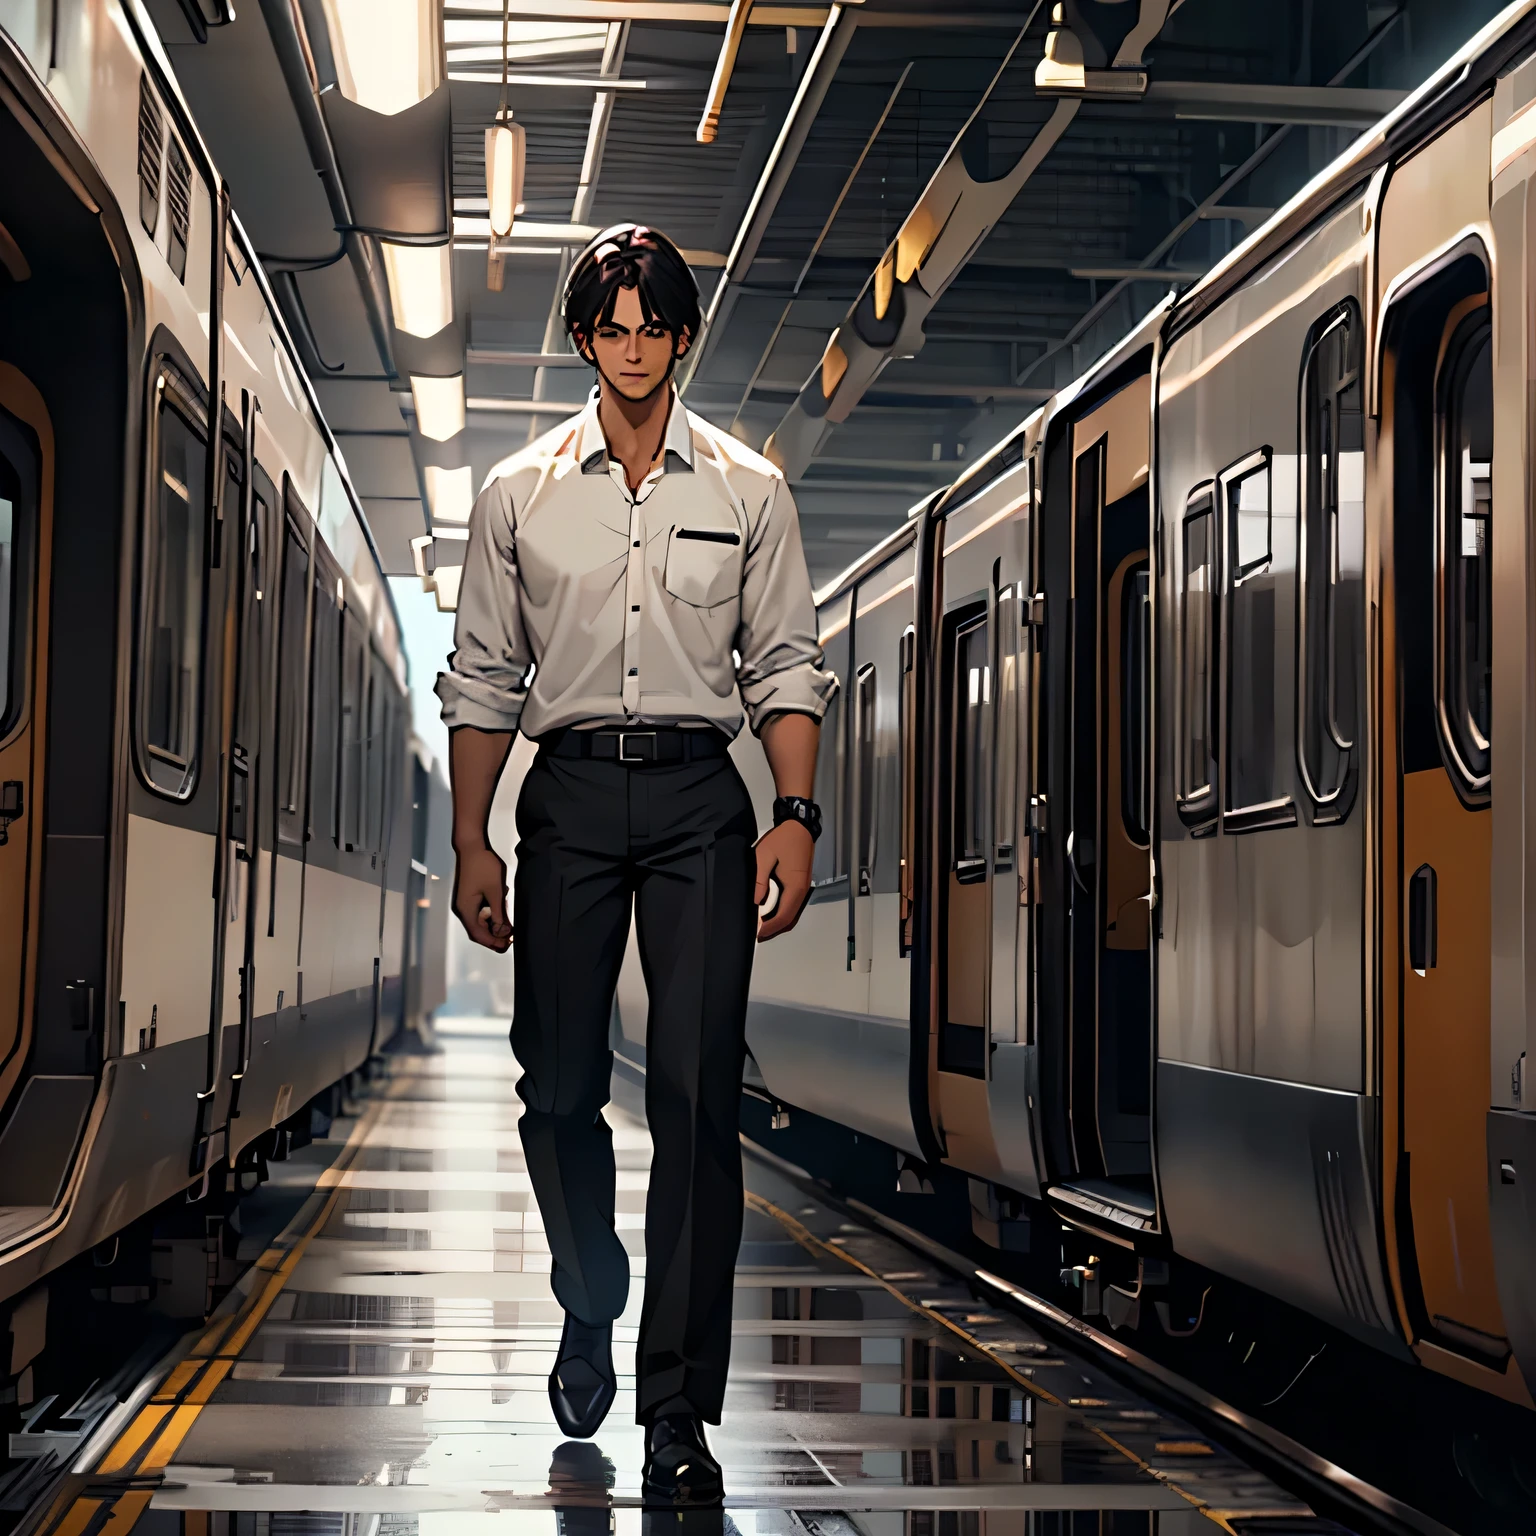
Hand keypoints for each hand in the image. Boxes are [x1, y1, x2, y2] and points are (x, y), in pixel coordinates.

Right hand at [454, 844, 511, 950]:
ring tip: (509, 925)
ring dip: (493, 926)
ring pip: (479, 922)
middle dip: (494, 937)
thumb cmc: (483, 866)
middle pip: (477, 931)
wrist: (472, 846)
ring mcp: (465, 903)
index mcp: (466, 910)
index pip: (478, 935)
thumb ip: (499, 914)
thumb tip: (503, 931)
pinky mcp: (469, 896)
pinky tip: (502, 910)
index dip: (493, 942)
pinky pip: (480, 912)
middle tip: (510, 939)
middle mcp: (462, 909)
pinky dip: (491, 915)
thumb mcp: (496, 892)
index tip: (508, 945)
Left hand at [754, 821, 813, 941]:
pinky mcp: (801, 884)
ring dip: (778, 923)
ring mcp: (803, 888)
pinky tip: (769, 913)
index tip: (757, 934)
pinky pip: (793, 905)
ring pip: (792, 914)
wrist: (799, 826)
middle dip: (774, 931)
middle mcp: (802, 890)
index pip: (783, 917)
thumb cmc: (783, 838)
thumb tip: (755, 901)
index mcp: (795, 886)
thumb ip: (759, 881)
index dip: (770, 929)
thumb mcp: (764, 857)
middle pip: (790, 920)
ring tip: (761, 928)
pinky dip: (782, 914)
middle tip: (758, 936)